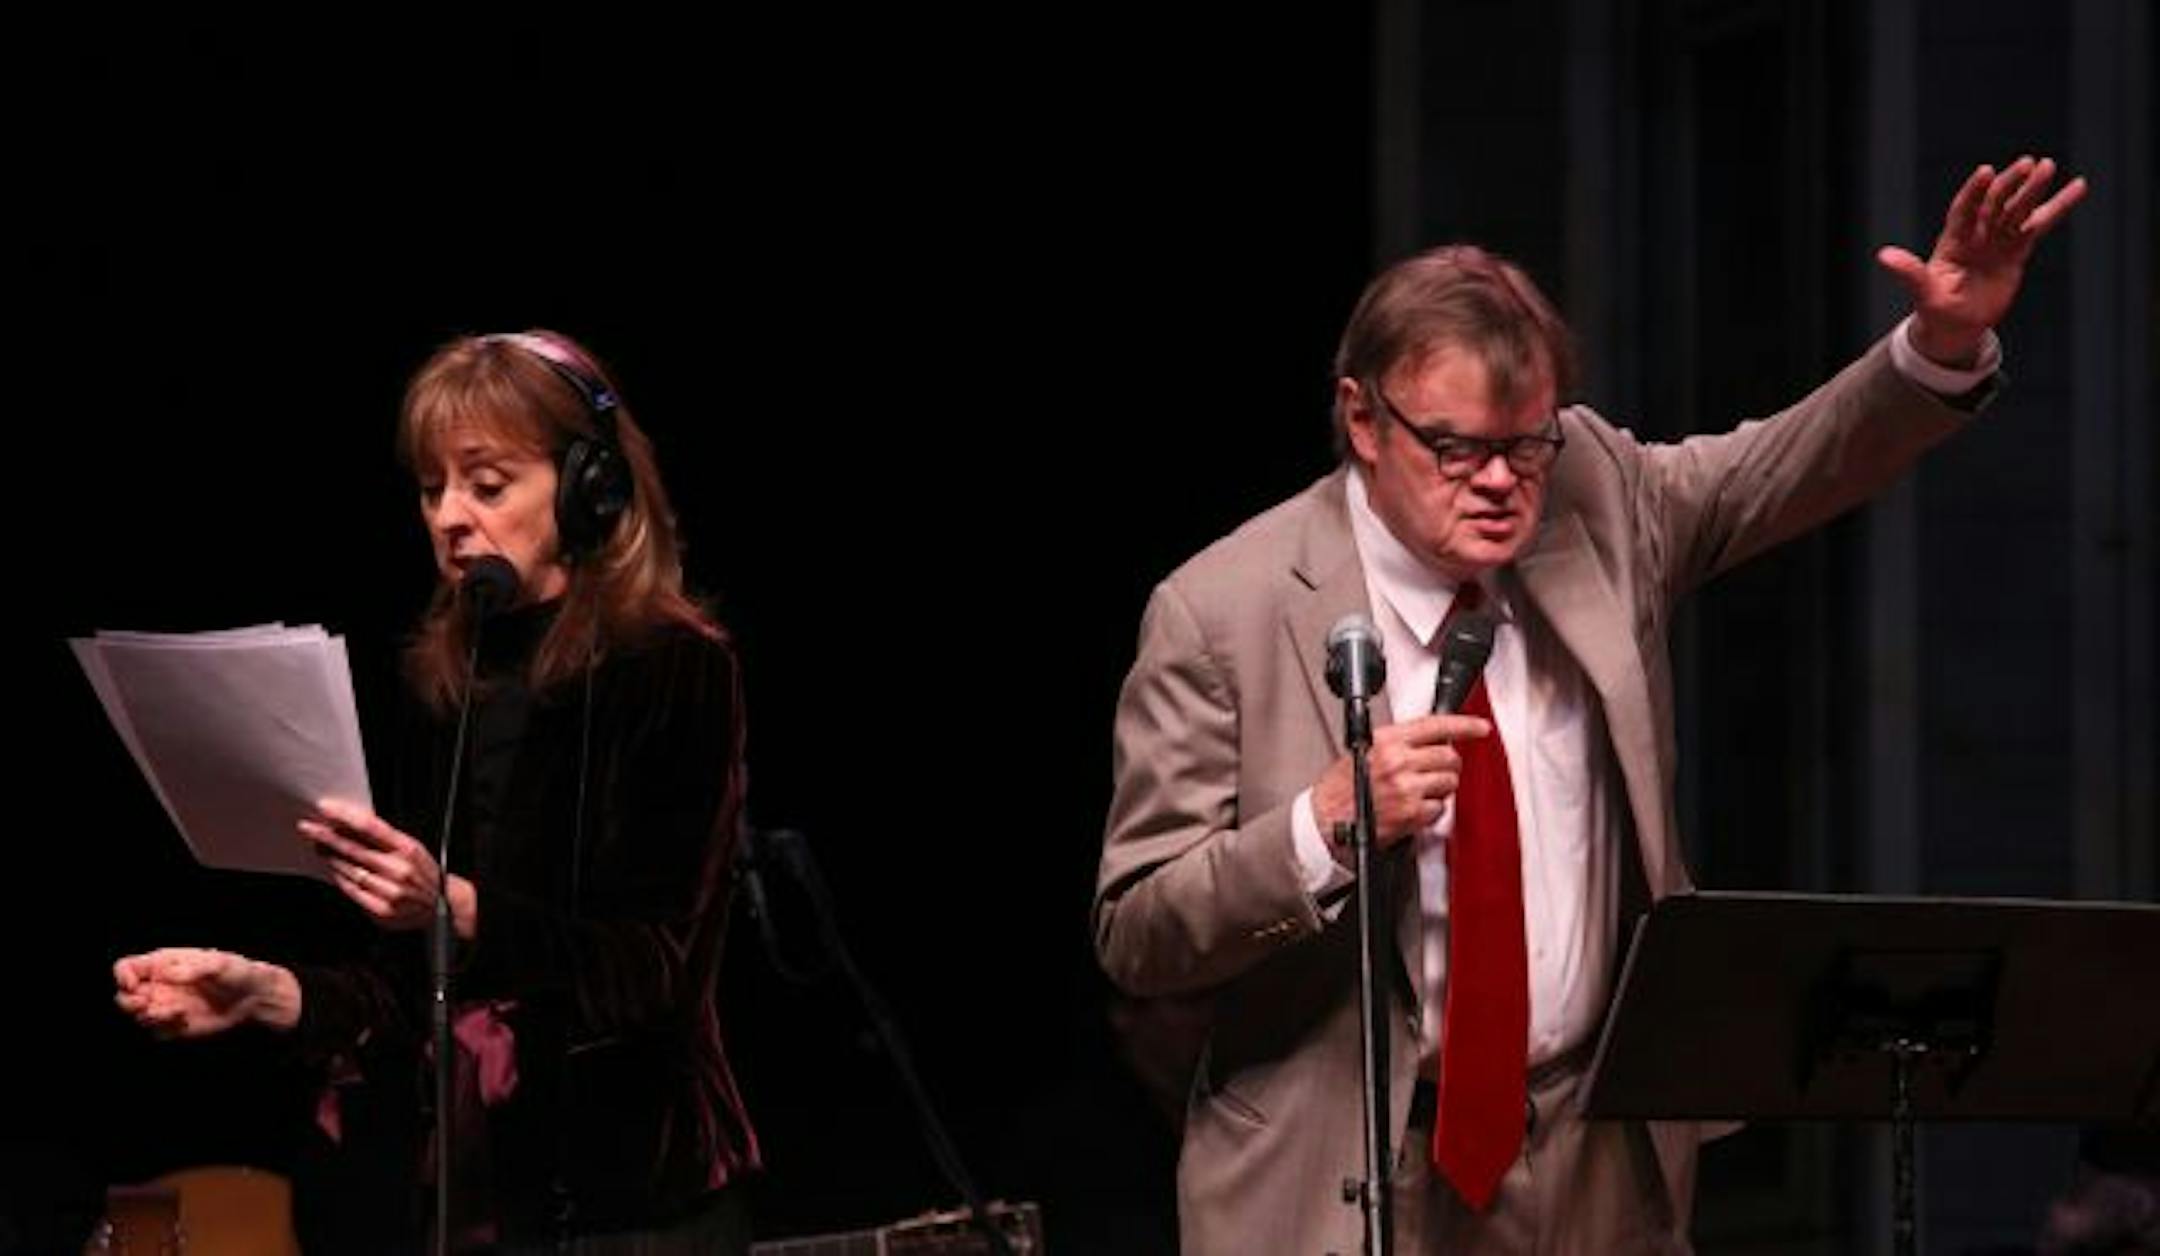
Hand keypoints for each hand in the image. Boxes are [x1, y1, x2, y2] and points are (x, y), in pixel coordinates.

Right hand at [112, 947, 296, 1036]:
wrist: (255, 998)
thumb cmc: (238, 972)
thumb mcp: (220, 964)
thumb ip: (194, 968)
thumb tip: (167, 974)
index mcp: (164, 963)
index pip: (126, 967)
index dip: (123, 976)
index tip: (136, 985)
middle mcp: (159, 985)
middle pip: (123, 996)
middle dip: (128, 1002)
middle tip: (148, 1004)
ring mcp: (165, 1005)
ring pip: (137, 1016)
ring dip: (148, 1016)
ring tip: (177, 1012)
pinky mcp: (175, 1025)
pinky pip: (155, 1032)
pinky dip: (163, 1029)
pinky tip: (184, 1021)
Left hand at [301, 799, 476, 938]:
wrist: (443, 906)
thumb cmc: (423, 873)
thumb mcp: (411, 848)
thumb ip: (384, 838)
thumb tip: (350, 824)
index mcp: (407, 848)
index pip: (370, 827)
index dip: (345, 816)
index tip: (326, 808)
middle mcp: (398, 869)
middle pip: (354, 849)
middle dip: (327, 837)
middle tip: (308, 827)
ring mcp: (389, 891)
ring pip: (349, 870)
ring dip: (330, 857)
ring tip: (319, 847)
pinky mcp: (380, 910)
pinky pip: (351, 891)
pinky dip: (339, 878)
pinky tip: (333, 869)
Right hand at [1311, 713, 1491, 849]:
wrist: (1325, 820)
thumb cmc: (1340, 789)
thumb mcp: (1364, 751)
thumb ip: (1398, 743)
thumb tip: (1429, 740)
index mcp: (1386, 740)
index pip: (1435, 725)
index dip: (1464, 725)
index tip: (1481, 728)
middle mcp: (1398, 761)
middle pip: (1449, 756)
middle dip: (1447, 765)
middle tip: (1433, 772)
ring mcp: (1406, 787)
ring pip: (1449, 782)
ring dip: (1440, 789)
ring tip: (1417, 792)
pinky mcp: (1411, 812)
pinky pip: (1439, 808)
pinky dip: (1430, 811)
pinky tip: (1411, 809)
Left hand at [1877, 155, 2085, 367]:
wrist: (1956, 325)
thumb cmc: (1935, 309)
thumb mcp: (1923, 293)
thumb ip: (1909, 273)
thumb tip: (1884, 256)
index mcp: (1953, 241)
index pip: (1964, 210)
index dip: (1973, 192)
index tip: (1985, 171)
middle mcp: (1977, 234)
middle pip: (1996, 204)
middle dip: (2010, 185)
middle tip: (2028, 163)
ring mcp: (1998, 239)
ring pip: (2018, 210)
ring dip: (2033, 190)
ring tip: (2048, 166)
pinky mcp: (2017, 248)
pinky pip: (2040, 224)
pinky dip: (2059, 206)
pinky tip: (2077, 186)